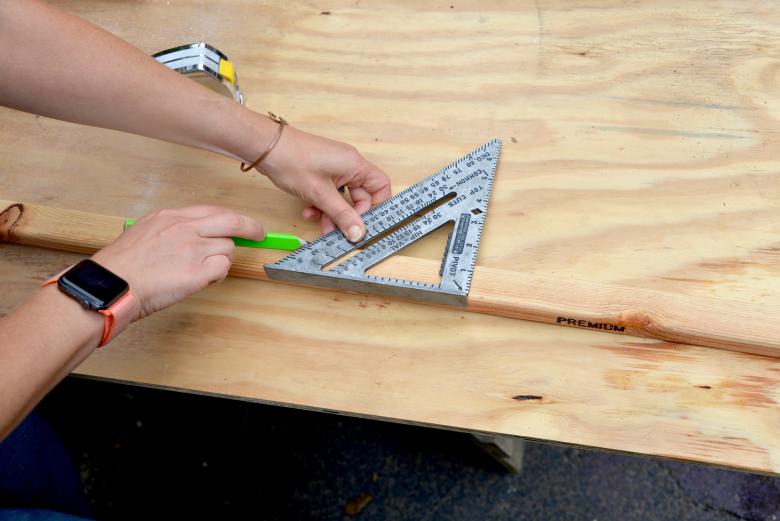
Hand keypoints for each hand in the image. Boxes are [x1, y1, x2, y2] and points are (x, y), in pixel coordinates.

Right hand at [92, 206, 262, 319]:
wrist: (112, 284)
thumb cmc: (122, 266)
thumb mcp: (145, 232)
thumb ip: (172, 229)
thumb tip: (195, 234)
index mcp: (171, 216)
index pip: (213, 211)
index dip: (233, 218)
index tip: (243, 224)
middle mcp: (184, 228)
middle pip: (232, 221)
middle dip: (251, 227)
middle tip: (259, 235)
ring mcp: (192, 248)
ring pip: (228, 249)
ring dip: (222, 261)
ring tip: (203, 272)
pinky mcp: (197, 272)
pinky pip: (223, 269)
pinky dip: (218, 276)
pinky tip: (202, 281)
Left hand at [260, 125, 390, 240]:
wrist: (265, 147)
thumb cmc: (292, 160)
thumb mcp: (320, 194)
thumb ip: (342, 215)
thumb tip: (358, 233)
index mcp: (355, 165)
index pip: (381, 187)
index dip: (375, 207)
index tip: (363, 224)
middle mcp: (348, 164)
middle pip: (361, 196)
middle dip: (348, 215)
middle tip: (340, 231)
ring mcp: (334, 168)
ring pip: (343, 197)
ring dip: (333, 213)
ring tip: (320, 225)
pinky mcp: (322, 172)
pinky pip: (330, 193)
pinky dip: (322, 204)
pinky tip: (308, 211)